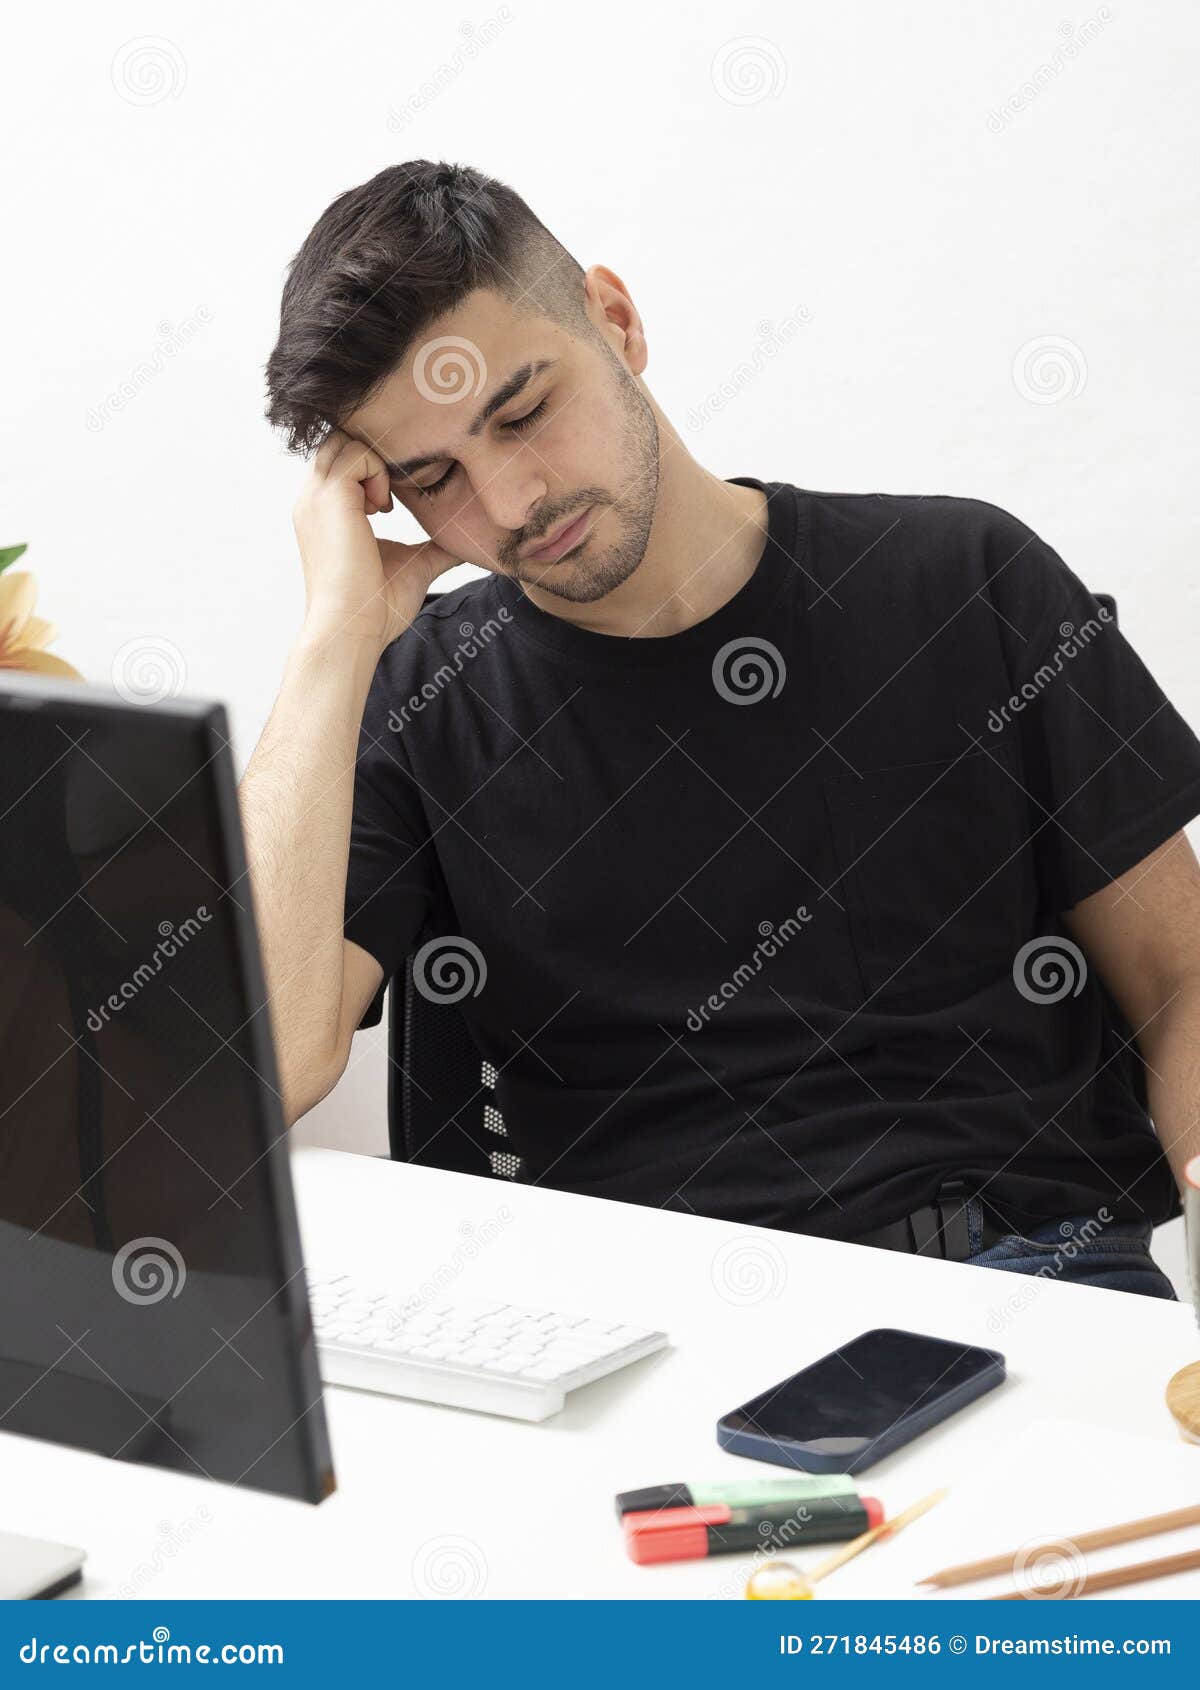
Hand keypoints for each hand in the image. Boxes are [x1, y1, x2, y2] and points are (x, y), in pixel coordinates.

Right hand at [292, 427, 459, 652]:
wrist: (354, 630)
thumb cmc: (377, 608)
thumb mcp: (412, 566)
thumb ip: (433, 548)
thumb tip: (463, 544)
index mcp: (325, 510)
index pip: (344, 457)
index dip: (376, 466)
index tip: (397, 497)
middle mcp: (314, 498)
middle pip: (342, 439)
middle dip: (376, 454)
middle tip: (398, 492)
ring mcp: (317, 495)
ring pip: (349, 439)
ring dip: (379, 462)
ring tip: (387, 506)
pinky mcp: (330, 496)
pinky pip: (357, 453)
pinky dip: (379, 472)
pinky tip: (384, 511)